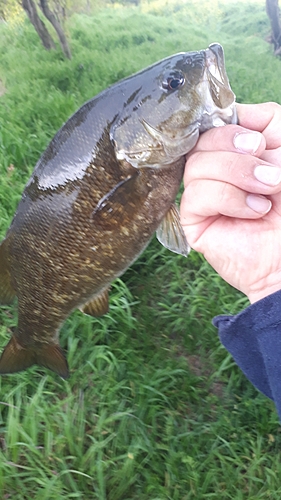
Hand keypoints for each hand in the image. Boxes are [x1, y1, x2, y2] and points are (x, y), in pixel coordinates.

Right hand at [180, 102, 280, 302]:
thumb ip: (268, 120)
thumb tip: (235, 115)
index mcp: (233, 151)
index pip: (213, 123)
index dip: (230, 127)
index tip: (258, 141)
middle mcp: (214, 171)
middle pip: (201, 141)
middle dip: (237, 151)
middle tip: (271, 173)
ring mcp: (202, 195)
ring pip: (196, 166)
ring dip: (238, 175)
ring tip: (267, 193)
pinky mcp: (194, 221)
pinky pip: (196, 195)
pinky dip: (230, 198)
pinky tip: (255, 211)